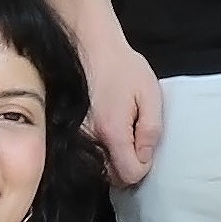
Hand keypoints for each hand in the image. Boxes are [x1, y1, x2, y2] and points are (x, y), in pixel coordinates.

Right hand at [74, 29, 165, 190]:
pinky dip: (100, 150)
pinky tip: (107, 131)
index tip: (145, 148)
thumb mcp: (150, 95)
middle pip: (112, 176)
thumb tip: (146, 160)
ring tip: (122, 133)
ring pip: (99, 167)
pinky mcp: (69, 131)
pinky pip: (87, 154)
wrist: (90, 45)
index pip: (129, 174)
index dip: (143, 167)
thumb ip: (151, 131)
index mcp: (112, 131)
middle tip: (136, 140)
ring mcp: (76, 136)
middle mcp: (89, 139)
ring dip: (113, 159)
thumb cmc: (123, 67)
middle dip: (127, 165)